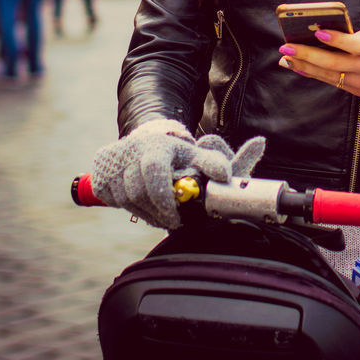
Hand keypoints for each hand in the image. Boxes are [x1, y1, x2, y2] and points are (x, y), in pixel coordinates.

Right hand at [90, 121, 265, 229]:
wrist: (144, 139)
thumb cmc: (175, 151)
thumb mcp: (195, 153)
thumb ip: (215, 160)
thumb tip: (258, 145)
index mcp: (156, 148)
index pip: (155, 176)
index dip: (165, 200)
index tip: (176, 218)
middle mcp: (131, 153)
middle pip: (139, 193)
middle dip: (157, 212)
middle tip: (172, 221)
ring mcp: (114, 164)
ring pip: (127, 200)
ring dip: (146, 212)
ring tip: (162, 213)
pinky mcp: (101, 176)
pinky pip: (114, 200)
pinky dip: (130, 208)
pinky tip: (143, 205)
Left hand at [278, 26, 359, 99]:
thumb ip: (354, 36)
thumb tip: (323, 37)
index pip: (354, 45)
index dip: (335, 40)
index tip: (317, 32)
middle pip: (335, 63)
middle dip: (308, 56)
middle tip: (287, 48)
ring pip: (331, 76)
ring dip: (306, 67)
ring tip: (287, 59)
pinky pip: (335, 83)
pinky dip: (317, 75)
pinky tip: (302, 68)